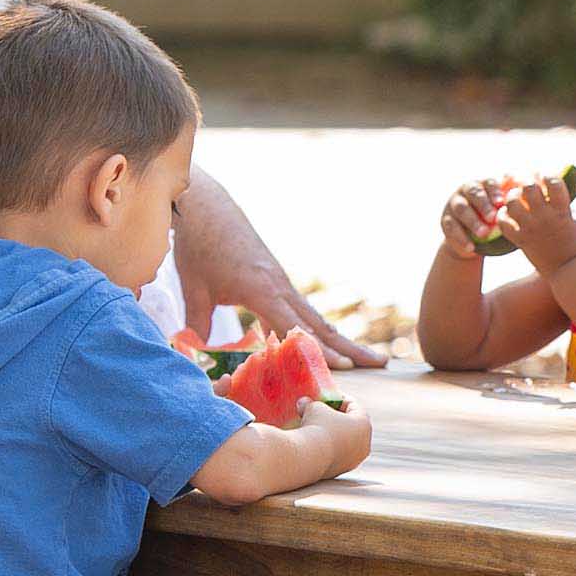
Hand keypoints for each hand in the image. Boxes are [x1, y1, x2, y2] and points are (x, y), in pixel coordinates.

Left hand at [174, 168, 385, 368]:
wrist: (206, 206)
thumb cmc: (199, 245)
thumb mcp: (194, 286)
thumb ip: (198, 321)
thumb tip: (197, 350)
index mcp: (262, 289)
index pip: (296, 326)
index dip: (319, 349)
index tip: (345, 369)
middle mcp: (279, 286)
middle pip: (320, 323)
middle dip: (350, 347)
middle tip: (381, 364)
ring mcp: (280, 282)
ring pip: (314, 317)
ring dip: (339, 339)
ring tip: (366, 358)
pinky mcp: (274, 279)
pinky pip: (298, 309)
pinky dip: (313, 328)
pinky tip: (318, 345)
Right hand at [298, 395, 372, 475]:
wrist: (308, 457)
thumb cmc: (315, 427)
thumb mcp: (312, 408)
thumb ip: (310, 404)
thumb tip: (303, 403)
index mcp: (364, 424)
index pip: (354, 406)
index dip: (339, 399)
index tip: (326, 398)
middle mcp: (364, 444)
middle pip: (352, 426)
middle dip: (336, 418)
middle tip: (321, 413)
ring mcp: (354, 460)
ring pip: (345, 443)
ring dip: (332, 435)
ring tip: (315, 430)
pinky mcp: (342, 472)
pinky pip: (336, 456)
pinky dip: (328, 449)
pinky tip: (313, 445)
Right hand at [440, 180, 506, 262]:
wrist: (474, 239)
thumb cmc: (495, 220)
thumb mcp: (503, 209)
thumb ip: (512, 198)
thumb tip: (522, 185)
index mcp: (483, 184)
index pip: (489, 183)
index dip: (494, 192)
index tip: (501, 203)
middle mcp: (466, 190)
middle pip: (474, 193)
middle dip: (483, 205)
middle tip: (493, 217)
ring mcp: (454, 204)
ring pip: (462, 209)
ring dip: (473, 221)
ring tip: (484, 234)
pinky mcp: (446, 220)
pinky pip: (452, 228)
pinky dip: (462, 238)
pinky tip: (471, 247)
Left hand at [505, 170, 575, 273]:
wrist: (566, 268)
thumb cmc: (573, 240)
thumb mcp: (575, 217)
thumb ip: (563, 201)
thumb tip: (547, 183)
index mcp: (562, 210)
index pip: (553, 182)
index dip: (547, 174)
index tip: (544, 177)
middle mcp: (545, 217)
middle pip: (529, 188)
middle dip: (526, 181)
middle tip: (525, 184)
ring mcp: (531, 229)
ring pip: (512, 203)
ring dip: (512, 196)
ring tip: (515, 198)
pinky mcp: (520, 240)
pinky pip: (503, 222)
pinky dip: (502, 216)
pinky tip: (507, 215)